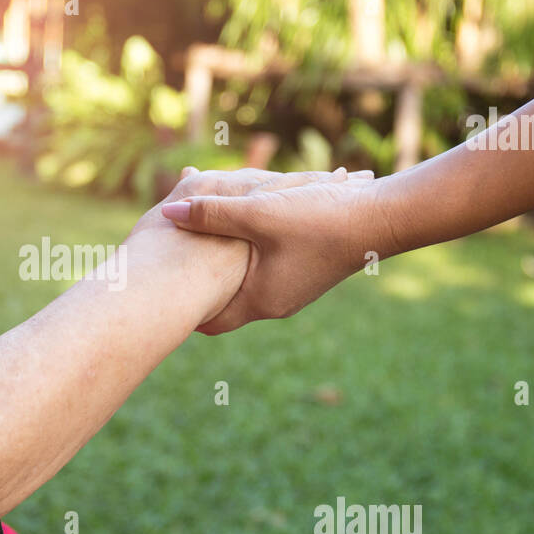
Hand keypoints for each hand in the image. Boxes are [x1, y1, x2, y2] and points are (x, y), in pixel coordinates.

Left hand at [160, 168, 390, 334]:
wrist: (380, 217)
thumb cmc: (318, 218)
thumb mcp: (258, 212)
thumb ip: (211, 213)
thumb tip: (168, 213)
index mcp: (262, 300)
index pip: (210, 322)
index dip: (181, 311)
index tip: (154, 297)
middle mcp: (276, 301)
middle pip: (224, 302)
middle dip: (197, 285)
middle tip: (165, 269)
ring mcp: (291, 287)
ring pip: (244, 282)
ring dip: (221, 265)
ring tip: (192, 246)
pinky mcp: (303, 269)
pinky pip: (262, 268)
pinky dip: (244, 254)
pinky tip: (233, 229)